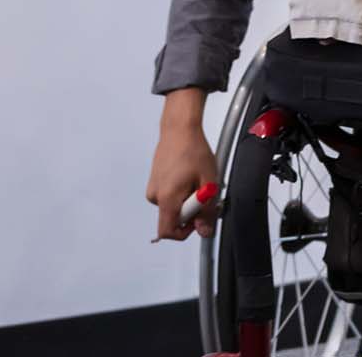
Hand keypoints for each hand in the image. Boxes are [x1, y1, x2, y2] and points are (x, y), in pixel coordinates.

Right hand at [146, 89, 219, 241]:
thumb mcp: (208, 182)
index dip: (187, 231)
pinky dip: (182, 192)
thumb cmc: (193, 150)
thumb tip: (205, 231)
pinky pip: (170, 196)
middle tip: (206, 193)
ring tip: (198, 180)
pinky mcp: (155, 183)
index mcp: (166, 198)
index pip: (168, 232)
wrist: (179, 129)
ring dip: (188, 200)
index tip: (200, 219)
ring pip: (173, 207)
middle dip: (192, 212)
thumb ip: (206, 210)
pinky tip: (190, 176)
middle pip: (173, 219)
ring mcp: (153, 189)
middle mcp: (155, 196)